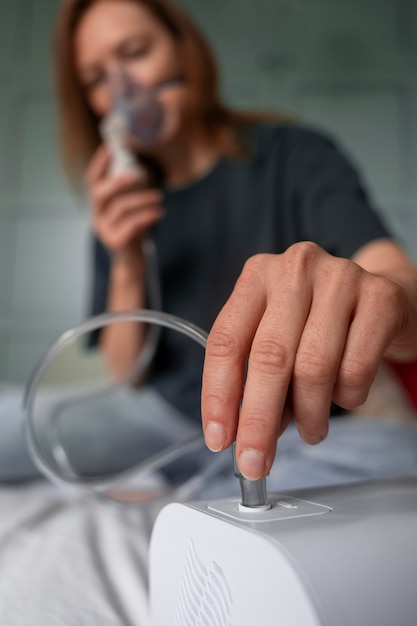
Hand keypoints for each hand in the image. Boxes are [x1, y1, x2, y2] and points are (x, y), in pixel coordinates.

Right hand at [86, 145, 163, 255]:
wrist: (133, 262)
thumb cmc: (134, 230)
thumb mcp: (132, 209)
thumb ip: (133, 191)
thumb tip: (141, 167)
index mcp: (99, 205)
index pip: (92, 180)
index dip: (99, 163)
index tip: (110, 147)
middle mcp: (97, 216)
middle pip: (99, 193)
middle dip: (119, 180)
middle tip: (139, 173)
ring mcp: (104, 230)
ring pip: (121, 208)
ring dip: (143, 199)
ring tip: (159, 197)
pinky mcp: (116, 242)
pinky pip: (132, 224)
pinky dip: (147, 216)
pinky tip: (159, 213)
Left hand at [201, 241, 413, 479]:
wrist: (381, 299)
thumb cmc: (319, 323)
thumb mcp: (279, 336)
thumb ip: (258, 376)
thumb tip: (245, 434)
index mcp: (257, 276)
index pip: (225, 340)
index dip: (218, 395)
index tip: (220, 439)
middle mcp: (295, 268)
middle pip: (268, 357)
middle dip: (259, 419)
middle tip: (257, 461)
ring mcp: (340, 277)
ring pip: (313, 367)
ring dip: (308, 414)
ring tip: (310, 430)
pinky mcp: (381, 298)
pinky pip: (356, 368)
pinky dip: (347, 398)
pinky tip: (344, 397)